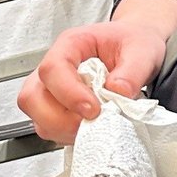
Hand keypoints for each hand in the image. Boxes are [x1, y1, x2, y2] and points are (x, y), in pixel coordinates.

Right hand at [17, 0, 176, 145]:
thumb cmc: (134, 42)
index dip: (69, 93)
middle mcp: (55, 65)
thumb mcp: (143, 50)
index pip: (53, 68)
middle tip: (92, 122)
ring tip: (94, 126)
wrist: (137, 48)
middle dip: (58, 118)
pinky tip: (89, 128)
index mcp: (72, 44)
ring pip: (36, 115)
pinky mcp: (56, 107)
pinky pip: (48, 127)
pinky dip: (66, 134)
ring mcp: (51, 88)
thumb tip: (118, 92)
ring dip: (62, 129)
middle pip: (32, 96)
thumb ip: (133, 71)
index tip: (93, 109)